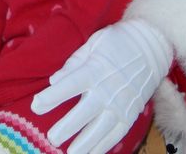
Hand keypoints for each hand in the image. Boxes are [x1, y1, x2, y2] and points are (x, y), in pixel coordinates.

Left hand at [31, 18, 171, 153]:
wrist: (150, 47)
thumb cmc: (114, 43)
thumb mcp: (91, 44)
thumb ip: (72, 64)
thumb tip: (53, 80)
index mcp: (94, 69)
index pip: (69, 85)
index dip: (52, 97)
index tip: (36, 106)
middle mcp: (107, 90)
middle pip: (84, 112)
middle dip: (67, 127)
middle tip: (51, 138)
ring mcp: (121, 104)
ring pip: (101, 129)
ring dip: (85, 143)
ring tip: (70, 153)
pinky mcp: (130, 114)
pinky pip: (116, 134)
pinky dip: (103, 145)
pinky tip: (90, 153)